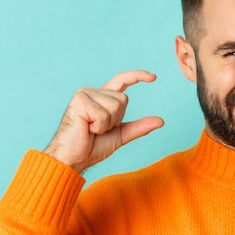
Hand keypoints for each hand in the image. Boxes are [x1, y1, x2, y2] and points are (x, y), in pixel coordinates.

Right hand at [43, 70, 163, 172]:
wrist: (73, 158)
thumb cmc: (92, 147)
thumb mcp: (121, 136)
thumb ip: (139, 127)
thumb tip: (161, 121)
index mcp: (102, 98)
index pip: (122, 81)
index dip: (137, 76)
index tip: (154, 77)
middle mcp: (94, 92)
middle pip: (123, 99)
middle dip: (116, 120)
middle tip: (98, 129)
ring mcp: (85, 94)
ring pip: (115, 106)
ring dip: (106, 124)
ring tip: (91, 129)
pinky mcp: (79, 100)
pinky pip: (103, 114)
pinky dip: (98, 126)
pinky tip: (86, 128)